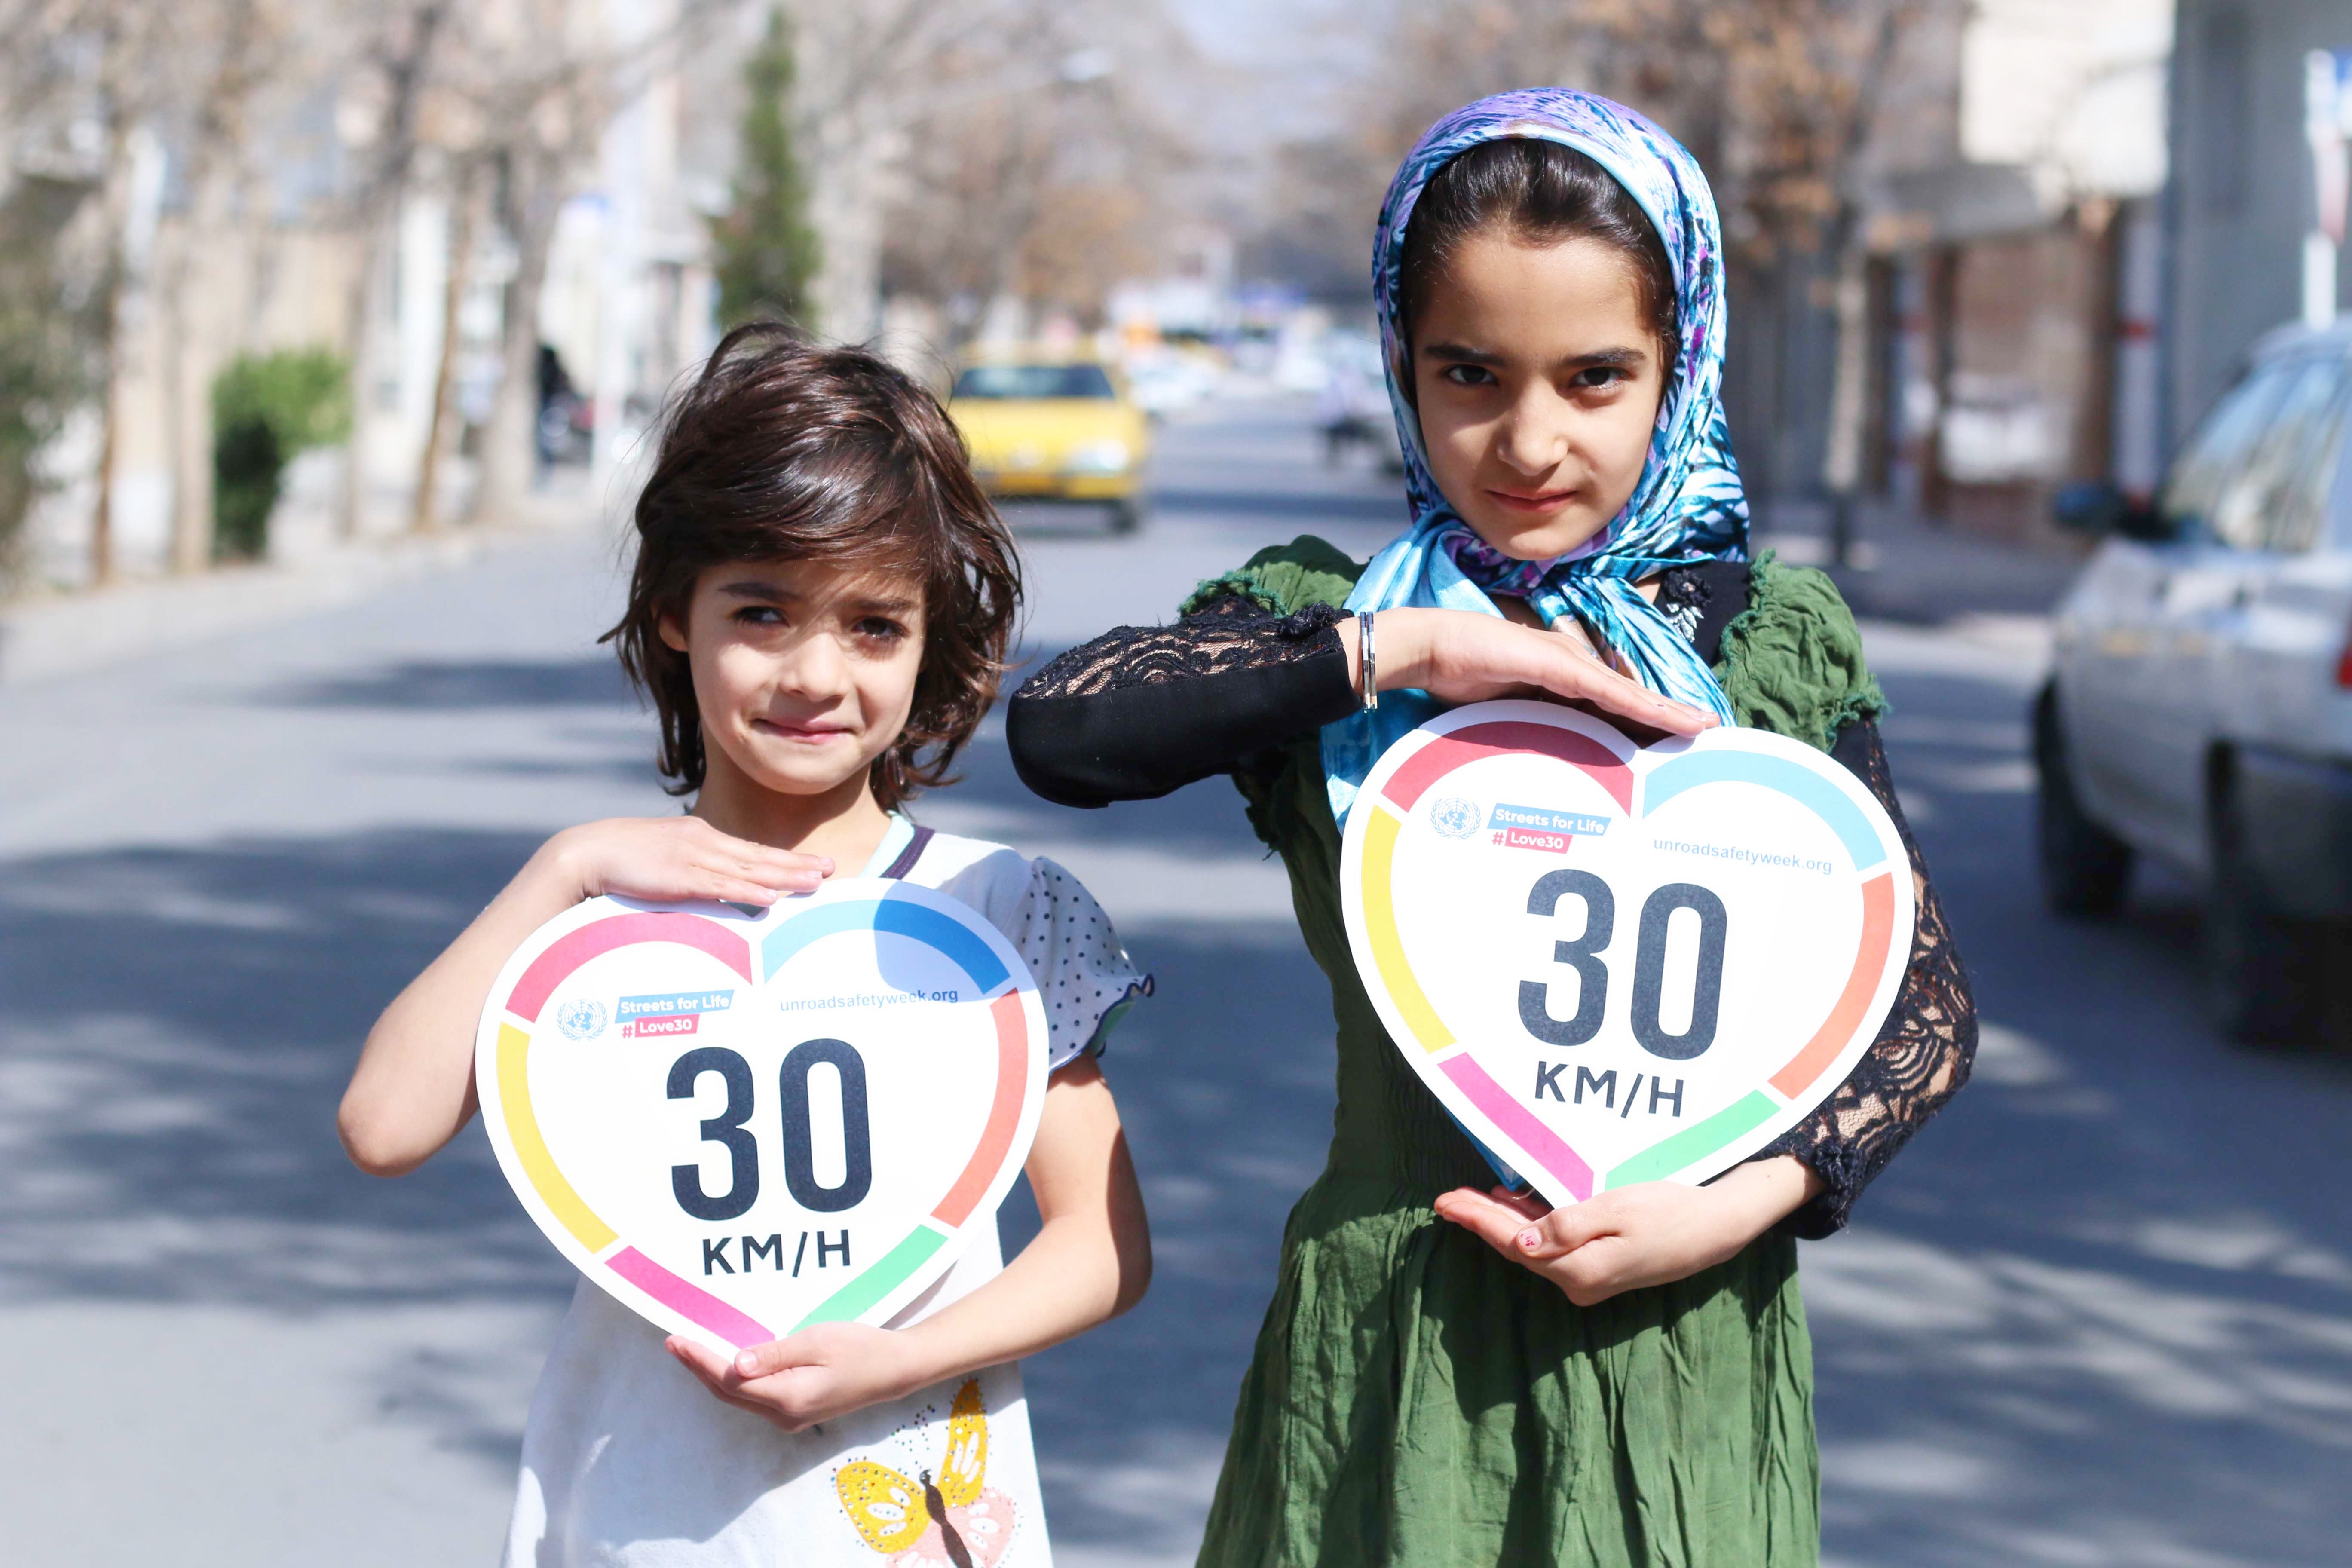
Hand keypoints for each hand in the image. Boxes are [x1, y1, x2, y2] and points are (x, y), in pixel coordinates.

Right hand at [539, 815, 830, 907]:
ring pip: (750, 868)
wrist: (587, 851)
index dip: (783, 857)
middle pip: (759, 855)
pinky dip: (751, 890)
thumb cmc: (620, 858)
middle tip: (831, 869)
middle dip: (796, 863)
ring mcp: (694, 857)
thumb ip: (689, 869)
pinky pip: (723, 885)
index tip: (811, 863)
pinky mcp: (681, 876)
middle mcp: (703, 841)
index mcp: (699, 836)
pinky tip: (773, 896)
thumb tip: (707, 885)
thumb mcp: (663, 858)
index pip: (749, 849)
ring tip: (816, 881)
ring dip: (784, 876)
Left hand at [665, 1322, 923, 1431]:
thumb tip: (734, 1365)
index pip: (730, 1381)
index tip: (676, 1340)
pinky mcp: (797, 1412)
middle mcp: (783, 1415)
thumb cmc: (861, 1348)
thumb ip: (774, 1354)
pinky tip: (725, 1365)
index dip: (700, 1361)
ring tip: (690, 1352)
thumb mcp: (818, 1341)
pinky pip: (754, 1398)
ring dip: (712, 1375)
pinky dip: (733, 1381)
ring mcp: (790, 1418)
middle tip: (673, 1343)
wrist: (895, 1370)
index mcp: (788, 1398)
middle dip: (698, 1368)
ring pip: (739, 1398)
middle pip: (728, 1394)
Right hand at [1347, 607, 1714, 736]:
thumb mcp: (1505, 713)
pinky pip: (1610, 692)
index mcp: (1560, 681)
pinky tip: (1669, 717)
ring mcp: (1568, 664)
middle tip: (1706, 732)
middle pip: (1628, 698)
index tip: (1675, 739)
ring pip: (1628, 694)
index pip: (1611, 704)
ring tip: (1702, 726)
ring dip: (1667, 712)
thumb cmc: (1460, 678)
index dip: (1645, 720)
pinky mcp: (1560, 666)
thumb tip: (1548, 756)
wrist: (1431, 649)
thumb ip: (1531, 727)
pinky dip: (1641, 705)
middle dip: (1667, 716)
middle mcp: (1572, 668)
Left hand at [1433, 1158, 1818, 1305]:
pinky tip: (1512, 1207)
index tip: (1445, 1202)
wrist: (1713, 1229)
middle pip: (1517, 1247)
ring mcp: (1587, 1278)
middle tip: (1445, 1199)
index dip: (1476, 1220)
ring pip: (1531, 1246)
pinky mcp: (1598, 1266)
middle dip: (1480, 1221)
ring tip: (1468, 1200)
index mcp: (1578, 1270)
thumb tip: (1523, 1243)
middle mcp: (1577, 1282)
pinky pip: (1551, 1245)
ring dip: (1500, 1222)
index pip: (1514, 1242)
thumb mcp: (1617, 1210)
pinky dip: (1528, 1225)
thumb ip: (1567, 1226)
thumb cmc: (1667, 1212)